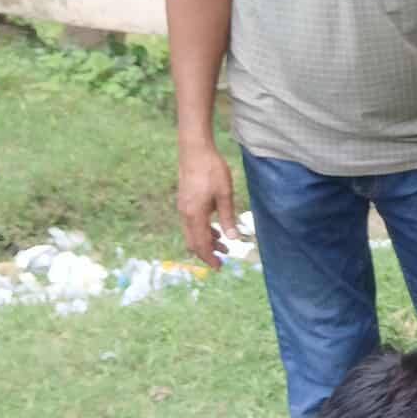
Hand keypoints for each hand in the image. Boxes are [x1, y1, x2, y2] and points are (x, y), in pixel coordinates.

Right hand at [176, 144, 236, 269]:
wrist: (194, 150)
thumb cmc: (211, 170)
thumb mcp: (225, 194)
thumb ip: (228, 217)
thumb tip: (233, 238)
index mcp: (195, 215)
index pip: (201, 244)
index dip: (210, 258)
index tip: (219, 267)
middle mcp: (185, 214)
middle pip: (193, 242)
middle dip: (207, 253)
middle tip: (223, 259)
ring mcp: (183, 208)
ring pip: (192, 233)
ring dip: (206, 241)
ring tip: (224, 245)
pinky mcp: (185, 201)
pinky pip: (191, 223)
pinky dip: (202, 230)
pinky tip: (215, 228)